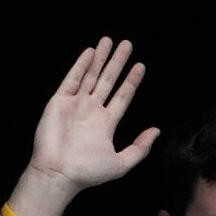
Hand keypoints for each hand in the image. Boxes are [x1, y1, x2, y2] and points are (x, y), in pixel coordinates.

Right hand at [26, 37, 160, 194]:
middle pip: (108, 80)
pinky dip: (81, 65)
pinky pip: (72, 79)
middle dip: (117, 62)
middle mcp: (91, 111)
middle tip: (127, 44)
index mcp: (105, 123)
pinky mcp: (60, 101)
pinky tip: (91, 52)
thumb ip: (140, 147)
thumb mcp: (121, 163)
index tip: (140, 66)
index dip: (131, 81)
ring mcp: (75, 104)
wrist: (59, 174)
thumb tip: (156, 131)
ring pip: (91, 75)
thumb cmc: (87, 172)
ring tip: (109, 41)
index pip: (122, 96)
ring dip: (100, 58)